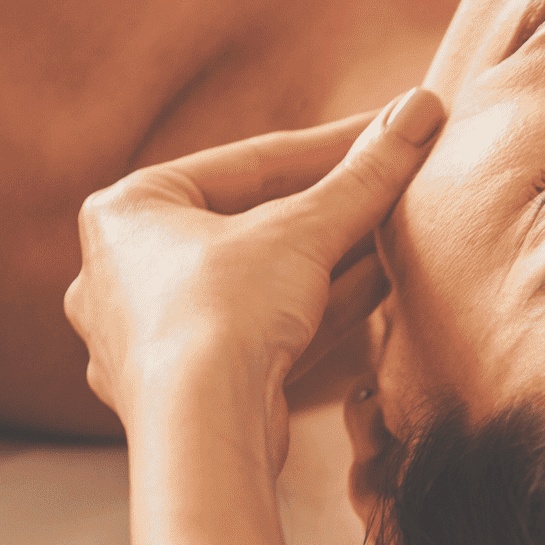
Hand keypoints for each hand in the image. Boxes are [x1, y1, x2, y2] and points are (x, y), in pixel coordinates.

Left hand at [64, 88, 444, 464]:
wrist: (202, 434)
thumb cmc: (223, 316)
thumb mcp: (304, 230)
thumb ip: (364, 174)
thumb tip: (420, 110)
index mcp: (125, 211)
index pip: (248, 164)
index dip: (333, 145)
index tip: (392, 128)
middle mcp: (123, 271)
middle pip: (253, 223)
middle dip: (333, 207)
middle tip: (396, 180)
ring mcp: (151, 335)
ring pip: (259, 281)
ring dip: (333, 258)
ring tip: (399, 230)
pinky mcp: (187, 389)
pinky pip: (260, 329)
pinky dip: (316, 308)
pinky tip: (380, 283)